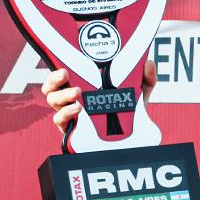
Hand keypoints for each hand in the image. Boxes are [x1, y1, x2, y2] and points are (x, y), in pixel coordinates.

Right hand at [41, 60, 157, 133]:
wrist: (135, 136)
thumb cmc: (130, 110)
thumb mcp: (140, 93)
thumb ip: (146, 78)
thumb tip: (148, 64)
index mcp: (83, 87)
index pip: (61, 78)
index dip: (56, 72)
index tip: (63, 67)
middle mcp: (72, 100)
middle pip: (50, 89)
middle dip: (53, 81)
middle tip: (65, 75)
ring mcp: (72, 116)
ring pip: (53, 103)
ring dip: (62, 97)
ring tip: (77, 94)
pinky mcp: (74, 130)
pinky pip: (61, 122)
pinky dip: (66, 115)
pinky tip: (77, 110)